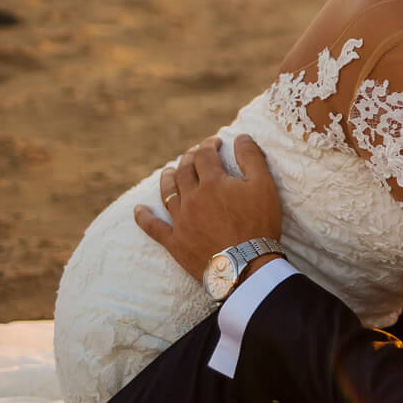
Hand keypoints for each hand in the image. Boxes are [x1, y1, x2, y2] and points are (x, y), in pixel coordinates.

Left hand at [135, 135, 281, 281]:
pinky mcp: (174, 241)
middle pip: (184, 171)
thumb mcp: (264, 187)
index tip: (215, 142)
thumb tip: (241, 136)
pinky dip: (143, 218)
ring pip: (167, 193)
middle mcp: (191, 197)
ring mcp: (180, 219)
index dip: (209, 145)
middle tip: (194, 153)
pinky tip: (138, 210)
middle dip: (188, 158)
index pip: (205, 156)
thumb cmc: (259, 224)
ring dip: (167, 178)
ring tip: (168, 170)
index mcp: (212, 182)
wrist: (244, 265)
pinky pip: (153, 227)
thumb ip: (252, 159)